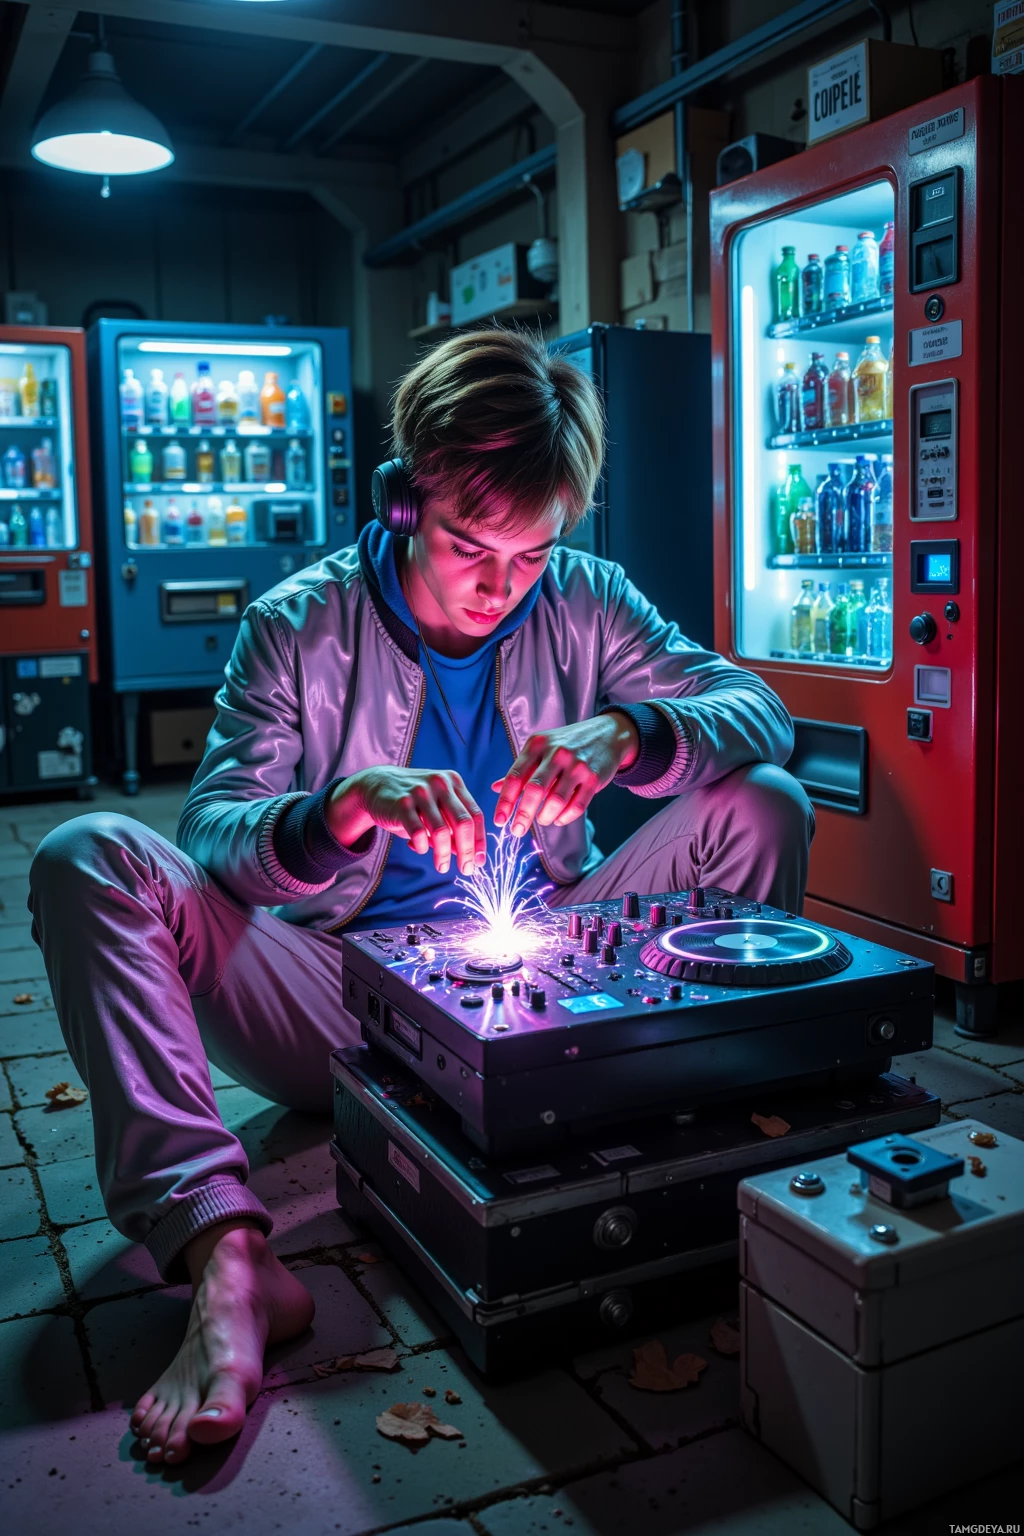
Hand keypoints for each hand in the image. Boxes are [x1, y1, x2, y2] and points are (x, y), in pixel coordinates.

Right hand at [327, 767, 486, 875]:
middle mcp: (440, 784)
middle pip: (463, 822)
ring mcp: (420, 792)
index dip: (480, 841)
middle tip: (466, 870)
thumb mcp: (436, 808)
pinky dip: (423, 846)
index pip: (475, 815)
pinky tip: (421, 849)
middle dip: (467, 851)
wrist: (376, 785)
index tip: (480, 861)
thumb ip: (453, 828)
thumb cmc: (413, 801)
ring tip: (442, 867)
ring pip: (441, 831)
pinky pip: (418, 833)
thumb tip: (471, 856)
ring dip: (444, 854)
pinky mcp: (401, 803)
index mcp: (454, 782)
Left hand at [492, 712, 639, 836]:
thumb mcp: (541, 748)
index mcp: (537, 744)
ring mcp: (577, 765)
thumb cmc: (567, 744)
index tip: (499, 820)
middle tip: (517, 831)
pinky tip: (558, 818)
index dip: (505, 801)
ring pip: (556, 800)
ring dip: (545, 817)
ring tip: (542, 820)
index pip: (515, 776)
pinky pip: (577, 805)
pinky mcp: (594, 777)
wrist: (608, 734)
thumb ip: (520, 769)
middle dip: (523, 815)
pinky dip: (564, 817)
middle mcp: (556, 752)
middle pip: (534, 790)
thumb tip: (494, 788)